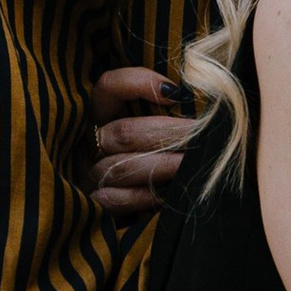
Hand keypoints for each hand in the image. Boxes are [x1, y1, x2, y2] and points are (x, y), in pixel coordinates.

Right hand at [91, 64, 196, 220]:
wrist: (124, 207)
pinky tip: (169, 193)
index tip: (176, 92)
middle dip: (168, 132)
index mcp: (101, 114)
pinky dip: (145, 195)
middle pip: (124, 132)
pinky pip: (117, 200)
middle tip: (200, 134)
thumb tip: (190, 94)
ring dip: (161, 164)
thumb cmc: (156, 151)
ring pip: (122, 167)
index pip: (108, 87)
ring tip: (190, 163)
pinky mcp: (95, 205)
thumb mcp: (152, 123)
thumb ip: (165, 107)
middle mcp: (91, 142)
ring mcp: (90, 175)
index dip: (137, 83)